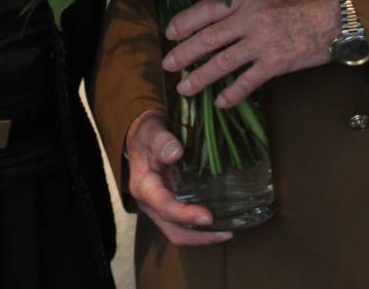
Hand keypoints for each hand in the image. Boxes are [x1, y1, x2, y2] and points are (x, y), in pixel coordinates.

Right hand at [124, 111, 232, 244]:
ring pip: (178, 232)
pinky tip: (219, 221)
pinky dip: (200, 228)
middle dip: (198, 236)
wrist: (141, 138)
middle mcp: (150, 203)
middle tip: (226, 232)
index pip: (163, 206)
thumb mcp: (151, 131)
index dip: (185, 215)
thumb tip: (176, 153)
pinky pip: (183, 225)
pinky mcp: (169, 205)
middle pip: (172, 230)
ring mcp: (159, 207)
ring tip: (227, 231)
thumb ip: (162, 141)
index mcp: (144, 186)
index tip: (208, 217)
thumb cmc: (147, 134)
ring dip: (202, 236)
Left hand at [162, 0, 338, 108]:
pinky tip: (222, 103)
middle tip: (167, 65)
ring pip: (221, 63)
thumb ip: (248, 2)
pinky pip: (248, 82)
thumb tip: (224, 14)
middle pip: (207, 39)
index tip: (171, 32)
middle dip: (183, 53)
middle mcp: (248, 20)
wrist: (338, 13)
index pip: (206, 10)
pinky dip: (233, 94)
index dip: (185, 22)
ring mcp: (261, 43)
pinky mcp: (276, 63)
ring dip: (200, 77)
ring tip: (185, 87)